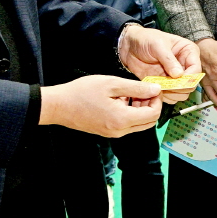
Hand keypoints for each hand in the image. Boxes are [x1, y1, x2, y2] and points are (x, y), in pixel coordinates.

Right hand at [40, 74, 163, 137]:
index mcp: (122, 119)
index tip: (152, 88)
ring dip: (140, 109)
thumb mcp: (111, 84)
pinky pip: (126, 125)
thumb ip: (136, 88)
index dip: (157, 100)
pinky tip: (119, 99)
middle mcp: (120, 131)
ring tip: (128, 92)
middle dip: (150, 106)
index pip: (153, 115)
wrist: (59, 106)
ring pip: (138, 124)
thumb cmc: (82, 92)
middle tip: (143, 90)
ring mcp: (113, 133)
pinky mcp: (107, 132)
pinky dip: (129, 113)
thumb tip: (156, 89)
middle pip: (148, 122)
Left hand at [118, 24, 201, 103]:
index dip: (189, 78)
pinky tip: (155, 88)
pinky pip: (170, 96)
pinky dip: (164, 96)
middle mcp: (184, 65)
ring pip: (182, 93)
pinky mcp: (165, 84)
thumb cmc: (145, 39)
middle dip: (180, 88)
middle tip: (166, 85)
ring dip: (171, 93)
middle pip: (191, 84)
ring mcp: (175, 76)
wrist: (130, 46)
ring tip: (159, 86)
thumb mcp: (157, 45)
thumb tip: (179, 75)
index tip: (177, 80)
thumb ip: (169, 59)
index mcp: (188, 52)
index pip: (196, 70)